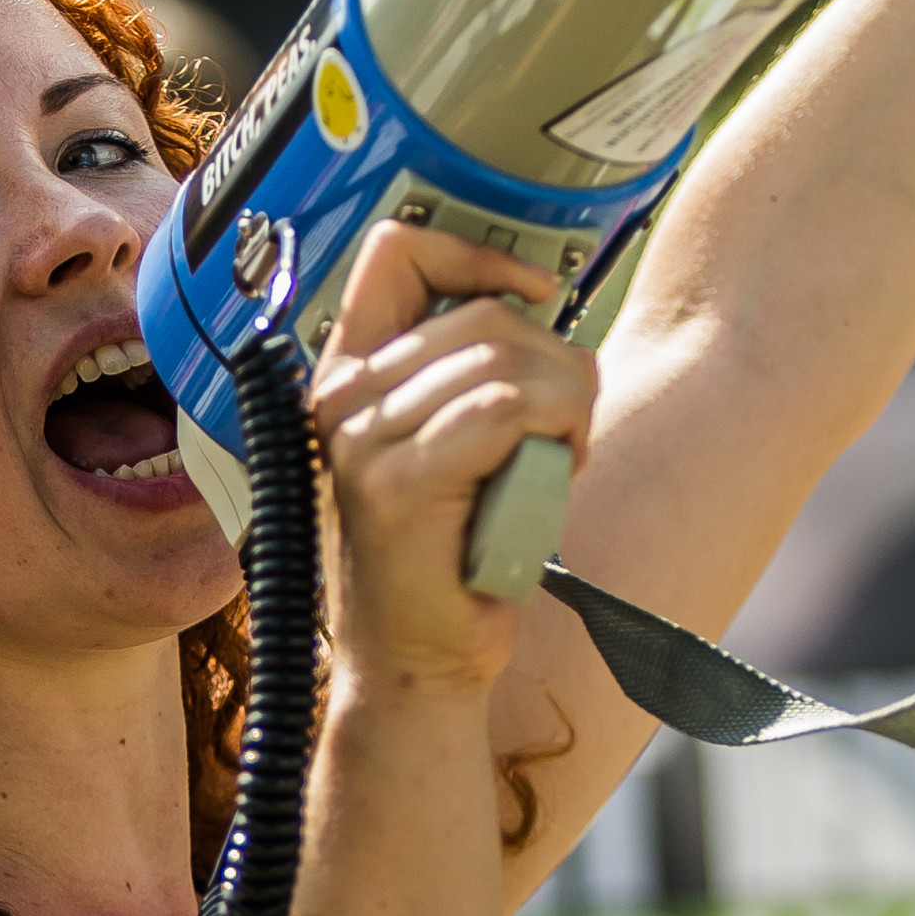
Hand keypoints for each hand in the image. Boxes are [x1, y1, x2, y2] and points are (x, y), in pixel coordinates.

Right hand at [304, 225, 598, 699]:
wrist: (415, 665)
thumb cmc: (450, 559)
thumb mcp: (453, 445)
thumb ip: (468, 375)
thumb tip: (539, 309)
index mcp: (347, 375)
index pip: (396, 250)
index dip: (479, 254)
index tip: (539, 296)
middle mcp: (340, 398)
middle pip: (481, 314)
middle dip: (558, 360)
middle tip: (575, 424)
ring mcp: (359, 440)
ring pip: (502, 363)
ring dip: (569, 402)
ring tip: (568, 454)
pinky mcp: (395, 485)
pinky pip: (502, 414)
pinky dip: (557, 431)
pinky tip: (562, 470)